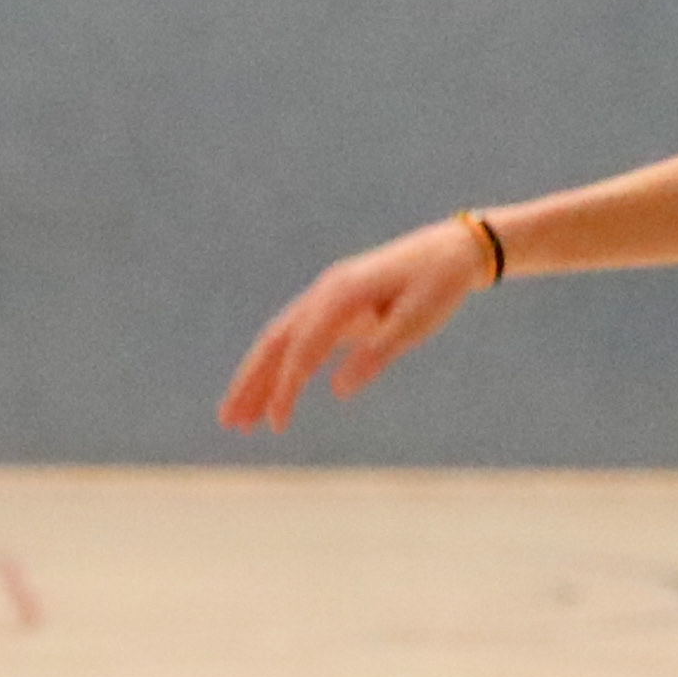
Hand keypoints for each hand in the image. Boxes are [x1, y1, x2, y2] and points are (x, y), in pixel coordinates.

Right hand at [218, 219, 497, 431]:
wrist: (449, 250)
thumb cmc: (437, 286)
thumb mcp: (415, 322)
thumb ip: (376, 354)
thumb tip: (337, 391)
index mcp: (342, 295)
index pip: (303, 349)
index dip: (286, 388)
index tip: (277, 425)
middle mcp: (324, 293)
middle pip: (274, 342)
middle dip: (249, 383)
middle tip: (228, 422)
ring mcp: (325, 298)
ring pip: (280, 341)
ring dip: (256, 378)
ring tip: (238, 417)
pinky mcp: (333, 307)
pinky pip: (297, 339)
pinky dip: (280, 367)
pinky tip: (272, 394)